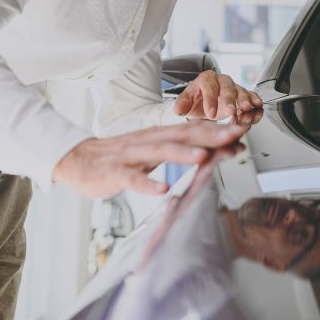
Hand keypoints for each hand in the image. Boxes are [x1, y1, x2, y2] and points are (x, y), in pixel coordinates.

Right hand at [52, 121, 245, 198]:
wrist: (77, 160)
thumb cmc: (121, 157)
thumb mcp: (154, 153)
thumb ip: (182, 151)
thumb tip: (218, 151)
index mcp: (159, 136)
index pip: (193, 130)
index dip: (218, 129)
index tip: (243, 130)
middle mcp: (148, 142)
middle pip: (181, 135)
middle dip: (209, 135)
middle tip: (234, 135)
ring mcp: (130, 156)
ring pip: (159, 152)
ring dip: (182, 153)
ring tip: (203, 157)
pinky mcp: (114, 173)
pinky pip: (132, 178)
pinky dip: (147, 184)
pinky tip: (162, 189)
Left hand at [172, 70, 262, 120]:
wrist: (205, 103)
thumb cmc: (197, 100)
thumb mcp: (186, 102)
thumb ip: (181, 104)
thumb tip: (178, 109)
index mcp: (207, 79)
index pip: (209, 87)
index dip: (210, 100)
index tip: (210, 114)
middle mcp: (222, 81)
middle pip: (228, 88)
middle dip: (230, 100)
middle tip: (231, 111)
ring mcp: (234, 88)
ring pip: (242, 92)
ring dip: (246, 102)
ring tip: (247, 111)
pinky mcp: (244, 96)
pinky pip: (252, 98)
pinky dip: (255, 104)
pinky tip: (257, 111)